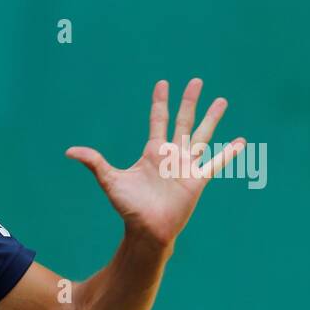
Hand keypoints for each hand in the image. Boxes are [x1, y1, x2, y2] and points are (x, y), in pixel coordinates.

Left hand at [65, 78, 245, 248]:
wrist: (146, 229)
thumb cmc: (129, 207)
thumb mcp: (110, 180)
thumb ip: (94, 162)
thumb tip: (69, 151)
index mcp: (153, 152)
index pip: (158, 120)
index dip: (160, 102)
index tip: (162, 83)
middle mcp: (171, 155)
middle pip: (182, 121)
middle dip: (189, 101)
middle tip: (196, 80)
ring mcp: (186, 166)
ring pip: (202, 135)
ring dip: (212, 118)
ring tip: (222, 100)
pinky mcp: (198, 180)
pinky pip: (215, 162)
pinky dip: (228, 153)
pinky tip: (240, 141)